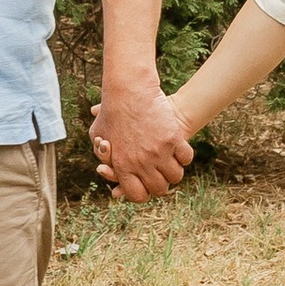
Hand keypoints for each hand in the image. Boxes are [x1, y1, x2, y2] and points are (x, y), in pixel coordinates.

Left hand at [89, 76, 193, 203]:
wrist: (129, 89)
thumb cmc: (111, 111)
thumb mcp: (98, 134)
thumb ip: (102, 154)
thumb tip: (104, 168)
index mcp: (122, 166)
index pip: (137, 195)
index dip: (142, 193)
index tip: (145, 186)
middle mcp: (141, 163)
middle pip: (160, 189)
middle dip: (161, 184)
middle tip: (160, 174)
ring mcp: (159, 152)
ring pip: (175, 176)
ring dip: (174, 171)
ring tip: (171, 163)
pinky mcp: (173, 138)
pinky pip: (186, 158)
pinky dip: (184, 156)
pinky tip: (178, 150)